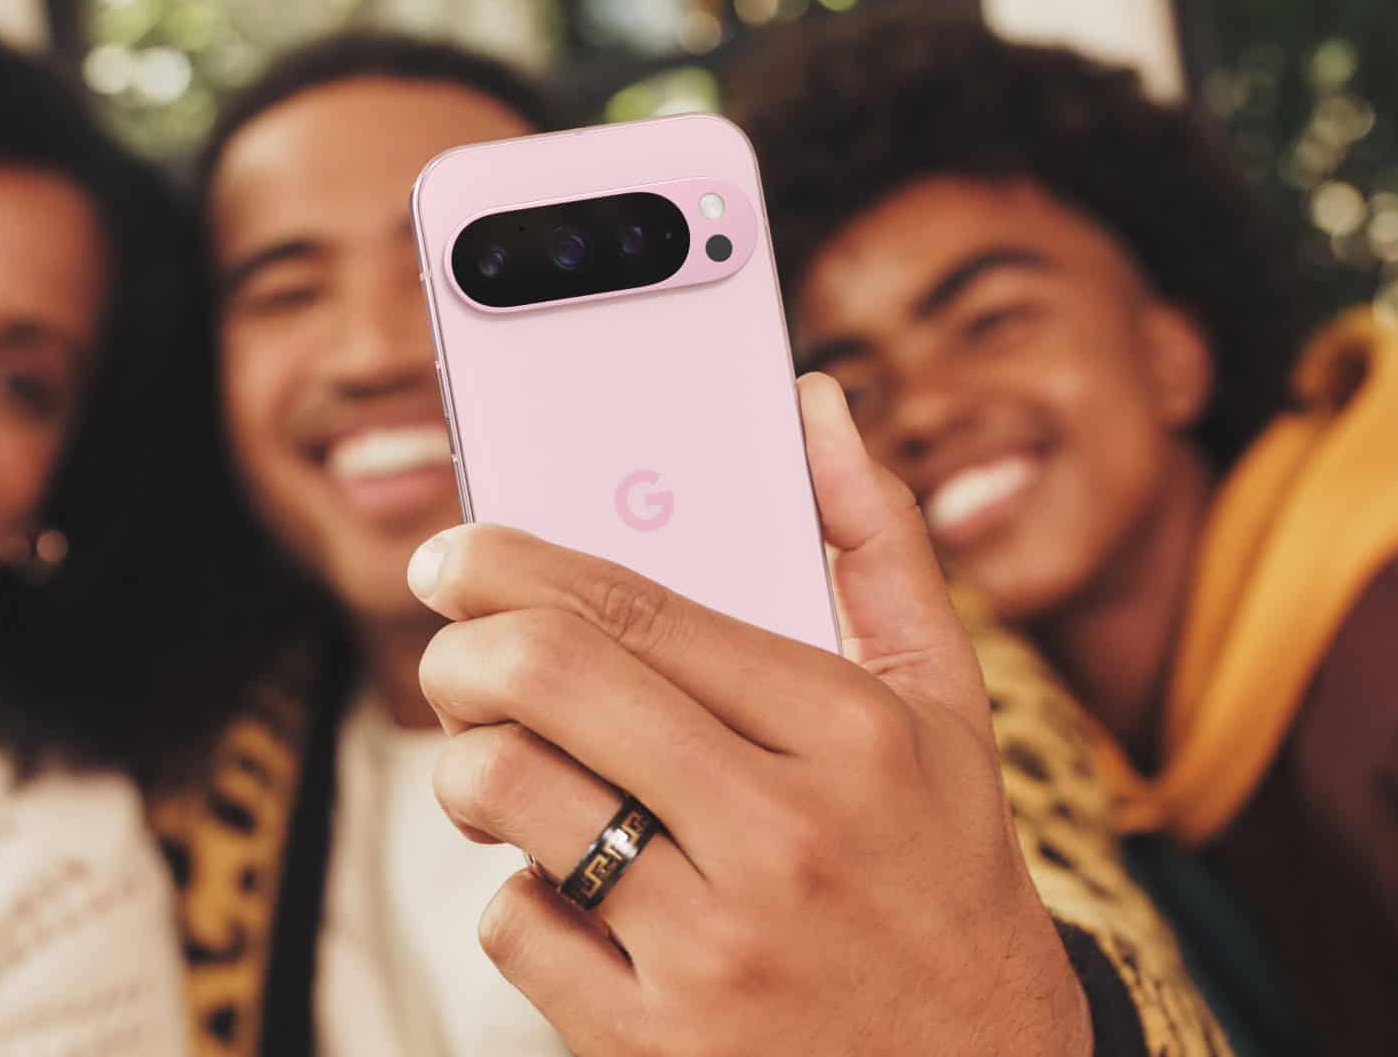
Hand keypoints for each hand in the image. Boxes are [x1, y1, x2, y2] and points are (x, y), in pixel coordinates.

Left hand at [406, 375, 1090, 1055]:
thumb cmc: (943, 874)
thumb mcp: (946, 709)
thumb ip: (876, 546)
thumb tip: (813, 404)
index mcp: (851, 730)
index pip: (635, 603)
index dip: (510, 560)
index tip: (454, 553)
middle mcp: (785, 833)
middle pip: (543, 676)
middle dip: (458, 646)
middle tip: (452, 653)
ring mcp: (717, 948)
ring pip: (503, 791)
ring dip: (469, 768)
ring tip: (503, 771)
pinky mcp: (660, 1044)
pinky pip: (513, 928)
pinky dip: (518, 897)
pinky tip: (573, 892)